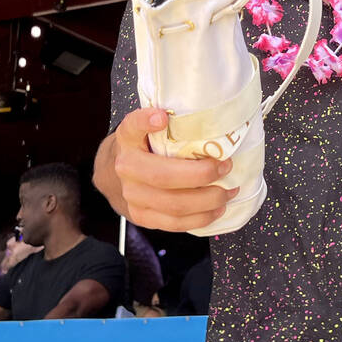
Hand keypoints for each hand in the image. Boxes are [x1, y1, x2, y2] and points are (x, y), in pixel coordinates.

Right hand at [110, 108, 237, 231]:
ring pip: (174, 205)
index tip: (163, 118)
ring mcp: (132, 196)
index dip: (145, 122)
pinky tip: (217, 209)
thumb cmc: (141, 149)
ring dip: (209, 201)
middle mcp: (126, 168)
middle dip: (202, 175)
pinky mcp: (142, 217)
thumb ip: (168, 127)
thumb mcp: (147, 130)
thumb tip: (208, 122)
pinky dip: (201, 218)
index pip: (132, 126)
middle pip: (164, 176)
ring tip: (229, 192)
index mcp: (128, 140)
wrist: (112, 176)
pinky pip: (175, 223)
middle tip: (226, 167)